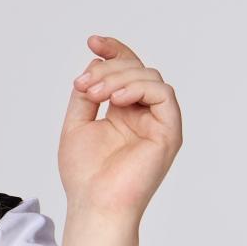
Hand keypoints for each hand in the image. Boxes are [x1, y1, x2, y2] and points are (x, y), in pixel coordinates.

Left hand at [52, 35, 183, 245]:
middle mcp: (144, 114)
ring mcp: (158, 123)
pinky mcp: (169, 132)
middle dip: (108, 68)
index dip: (113, 51)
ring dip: (120, 78)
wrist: (94, 204)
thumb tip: (94, 65)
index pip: (125, 71)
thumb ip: (87, 93)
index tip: (92, 41)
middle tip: (84, 85)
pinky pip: (164, 95)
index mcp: (124, 111)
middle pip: (137, 69)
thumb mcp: (77, 123)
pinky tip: (116, 98)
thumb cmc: (85, 174)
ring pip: (150, 77)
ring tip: (94, 93)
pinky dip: (139, 88)